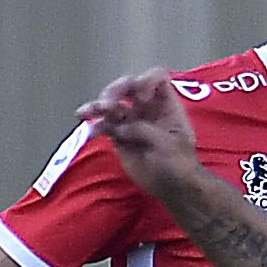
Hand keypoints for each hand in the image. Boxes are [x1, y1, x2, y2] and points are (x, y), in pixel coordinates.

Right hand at [77, 70, 198, 193]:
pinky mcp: (119, 135)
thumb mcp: (168, 144)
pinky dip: (96, 127)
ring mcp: (132, 120)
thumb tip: (121, 128)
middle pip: (129, 86)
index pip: (156, 78)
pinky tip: (91, 132)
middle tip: (106, 104)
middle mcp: (147, 107)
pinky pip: (104, 125)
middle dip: (115, 90)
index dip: (145, 81)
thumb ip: (145, 131)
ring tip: (86, 112)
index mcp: (166, 104)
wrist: (173, 188)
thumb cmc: (180, 164)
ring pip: (112, 104)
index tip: (140, 97)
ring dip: (98, 106)